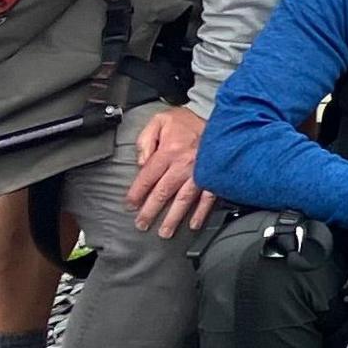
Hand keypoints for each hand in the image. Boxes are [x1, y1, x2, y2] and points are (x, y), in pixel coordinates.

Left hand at [127, 106, 211, 235]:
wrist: (217, 115)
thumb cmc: (187, 119)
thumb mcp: (159, 121)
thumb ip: (146, 140)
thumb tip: (141, 163)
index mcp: (168, 152)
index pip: (147, 177)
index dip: (136, 193)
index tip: (130, 205)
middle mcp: (183, 165)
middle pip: (163, 193)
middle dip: (150, 211)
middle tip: (142, 224)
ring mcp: (200, 173)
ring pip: (184, 200)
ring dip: (173, 218)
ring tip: (165, 232)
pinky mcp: (214, 176)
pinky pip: (208, 197)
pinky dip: (201, 212)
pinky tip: (194, 224)